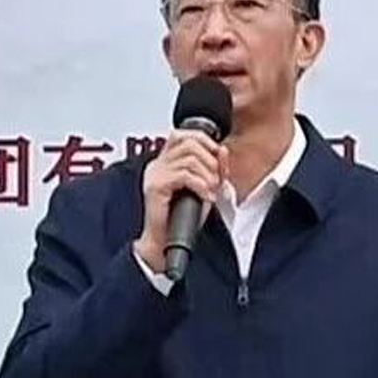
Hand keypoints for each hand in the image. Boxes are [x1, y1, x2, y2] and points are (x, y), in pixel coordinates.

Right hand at [134, 129, 229, 272]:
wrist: (164, 243)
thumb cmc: (181, 219)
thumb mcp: (204, 188)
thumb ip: (213, 168)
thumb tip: (223, 150)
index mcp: (165, 161)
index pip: (183, 134)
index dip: (204, 141)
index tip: (218, 156)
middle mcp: (157, 164)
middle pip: (188, 142)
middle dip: (210, 160)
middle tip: (216, 179)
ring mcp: (154, 174)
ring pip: (189, 158)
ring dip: (208, 175)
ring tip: (211, 190)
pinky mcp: (155, 187)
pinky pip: (184, 175)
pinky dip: (201, 185)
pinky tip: (205, 196)